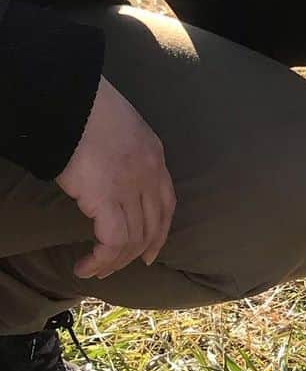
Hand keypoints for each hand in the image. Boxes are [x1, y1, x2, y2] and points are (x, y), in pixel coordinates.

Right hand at [56, 77, 176, 279]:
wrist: (75, 100)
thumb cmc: (88, 107)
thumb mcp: (120, 128)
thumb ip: (123, 154)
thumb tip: (108, 175)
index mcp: (155, 157)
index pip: (166, 205)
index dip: (160, 232)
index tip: (151, 252)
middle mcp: (149, 176)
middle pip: (151, 227)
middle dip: (136, 254)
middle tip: (117, 269)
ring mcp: (131, 189)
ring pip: (132, 240)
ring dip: (113, 262)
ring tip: (94, 271)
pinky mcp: (108, 199)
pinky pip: (113, 242)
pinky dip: (101, 259)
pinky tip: (87, 265)